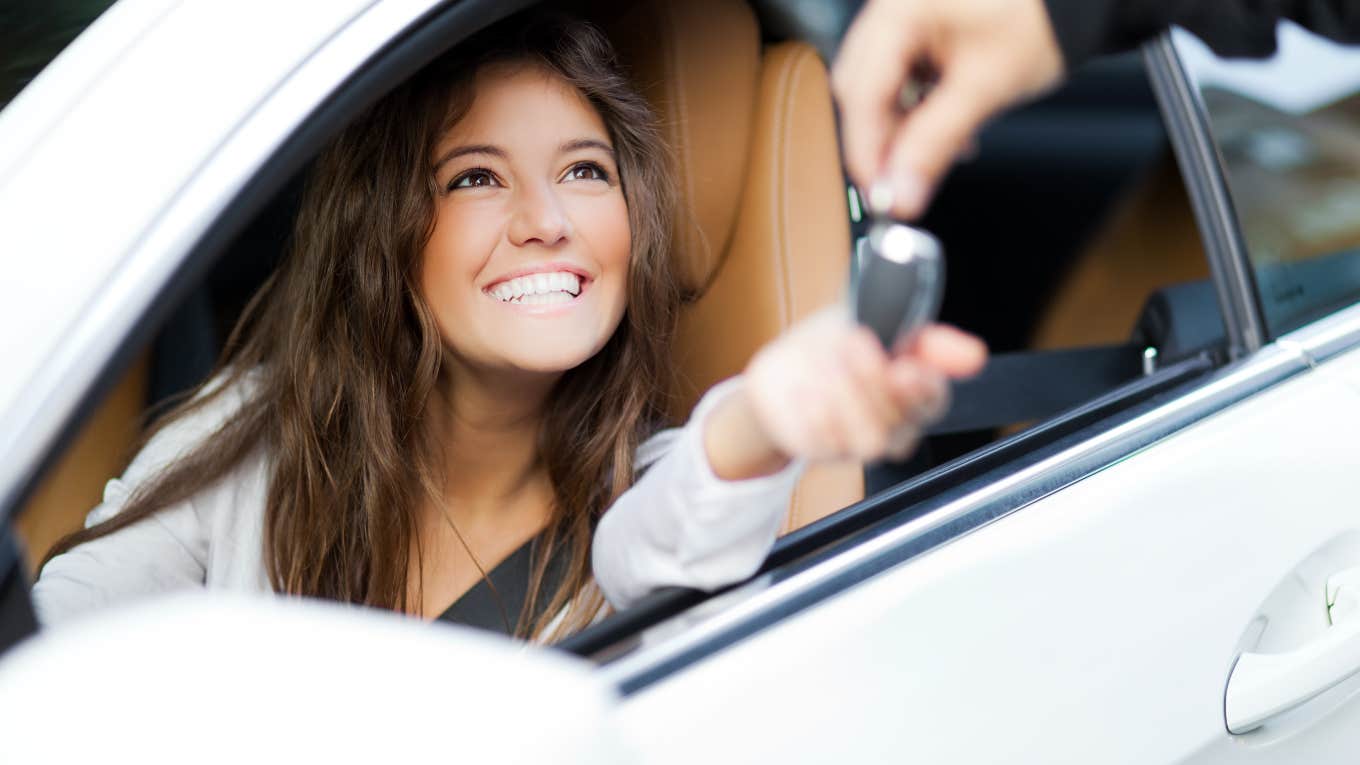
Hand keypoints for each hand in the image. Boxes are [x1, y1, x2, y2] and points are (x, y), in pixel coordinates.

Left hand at [704, 306, 986, 479]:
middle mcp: (893, 425)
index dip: (923, 388)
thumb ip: (924, 338)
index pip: (934, 401)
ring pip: (870, 441)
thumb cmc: (837, 344)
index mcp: (914, 391)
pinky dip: (812, 410)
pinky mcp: (821, 450)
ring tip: (825, 363)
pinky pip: (824, 443)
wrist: (784, 368)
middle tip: (853, 341)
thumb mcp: (877, 321)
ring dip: (845, 397)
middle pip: (901, 422)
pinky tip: (803, 387)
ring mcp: (856, 443)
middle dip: (874, 380)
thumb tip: (974, 355)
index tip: (904, 366)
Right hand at [832, 0, 1065, 218]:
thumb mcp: (983, 89)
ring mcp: (903, 17)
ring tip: (935, 154)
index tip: (880, 194)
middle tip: (901, 184)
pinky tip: (941, 130)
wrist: (1076, 1)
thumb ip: (935, 144)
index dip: (866, 151)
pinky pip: (900, 78)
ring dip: (900, 129)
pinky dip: (915, 110)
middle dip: (880, 142)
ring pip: (878, 89)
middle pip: (861, 92)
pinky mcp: (918, 29)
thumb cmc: (1040, 20)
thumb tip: (901, 192)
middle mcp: (892, 7)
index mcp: (900, 9)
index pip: (862, 93)